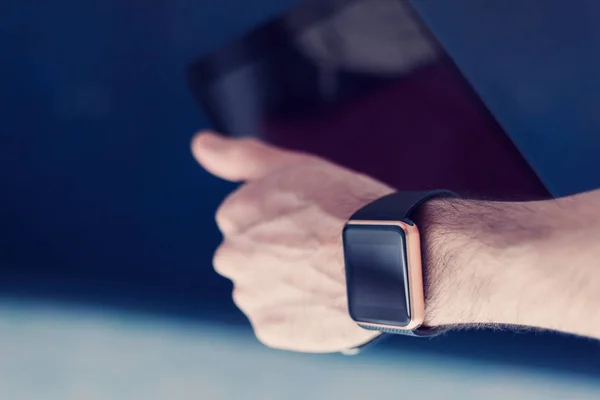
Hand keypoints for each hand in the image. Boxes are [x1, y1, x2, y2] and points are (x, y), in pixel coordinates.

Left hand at [191, 132, 392, 352]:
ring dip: (286, 286)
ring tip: (326, 276)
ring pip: (262, 290)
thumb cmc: (347, 206)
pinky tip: (324, 298)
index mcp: (234, 215)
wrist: (390, 256)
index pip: (245, 222)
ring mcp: (250, 295)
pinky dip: (297, 314)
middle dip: (275, 256)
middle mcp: (232, 255)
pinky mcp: (269, 328)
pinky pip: (277, 320)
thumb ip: (239, 156)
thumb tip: (200, 144)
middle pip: (249, 257)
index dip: (282, 223)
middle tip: (318, 252)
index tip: (309, 224)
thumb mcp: (294, 166)